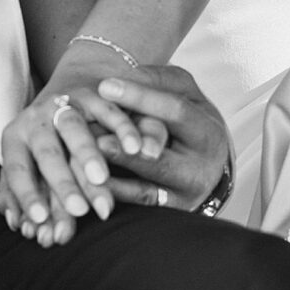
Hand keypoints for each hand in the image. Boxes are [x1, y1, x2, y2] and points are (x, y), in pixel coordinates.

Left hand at [0, 53, 165, 245]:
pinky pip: (109, 110)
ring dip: (87, 154)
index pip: (16, 170)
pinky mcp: (93, 94)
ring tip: (101, 179)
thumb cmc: (47, 143)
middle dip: (62, 181)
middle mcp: (35, 119)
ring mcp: (64, 103)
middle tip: (78, 210)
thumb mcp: (29, 165)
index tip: (40, 220)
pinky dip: (122, 129)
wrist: (68, 91)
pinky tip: (135, 149)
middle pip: (46, 151)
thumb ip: (21, 198)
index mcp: (15, 138)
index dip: (26, 195)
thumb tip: (24, 229)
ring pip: (74, 128)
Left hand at [92, 65, 231, 209]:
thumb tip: (128, 76)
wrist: (204, 160)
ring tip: (82, 162)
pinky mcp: (167, 213)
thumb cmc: (185, 116)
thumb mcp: (181, 91)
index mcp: (207, 132)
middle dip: (124, 150)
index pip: (174, 112)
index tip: (104, 86)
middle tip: (90, 136)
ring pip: (145, 189)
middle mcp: (200, 170)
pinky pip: (135, 206)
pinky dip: (112, 195)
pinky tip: (87, 184)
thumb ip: (157, 80)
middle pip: (160, 159)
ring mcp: (184, 196)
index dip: (139, 98)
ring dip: (111, 177)